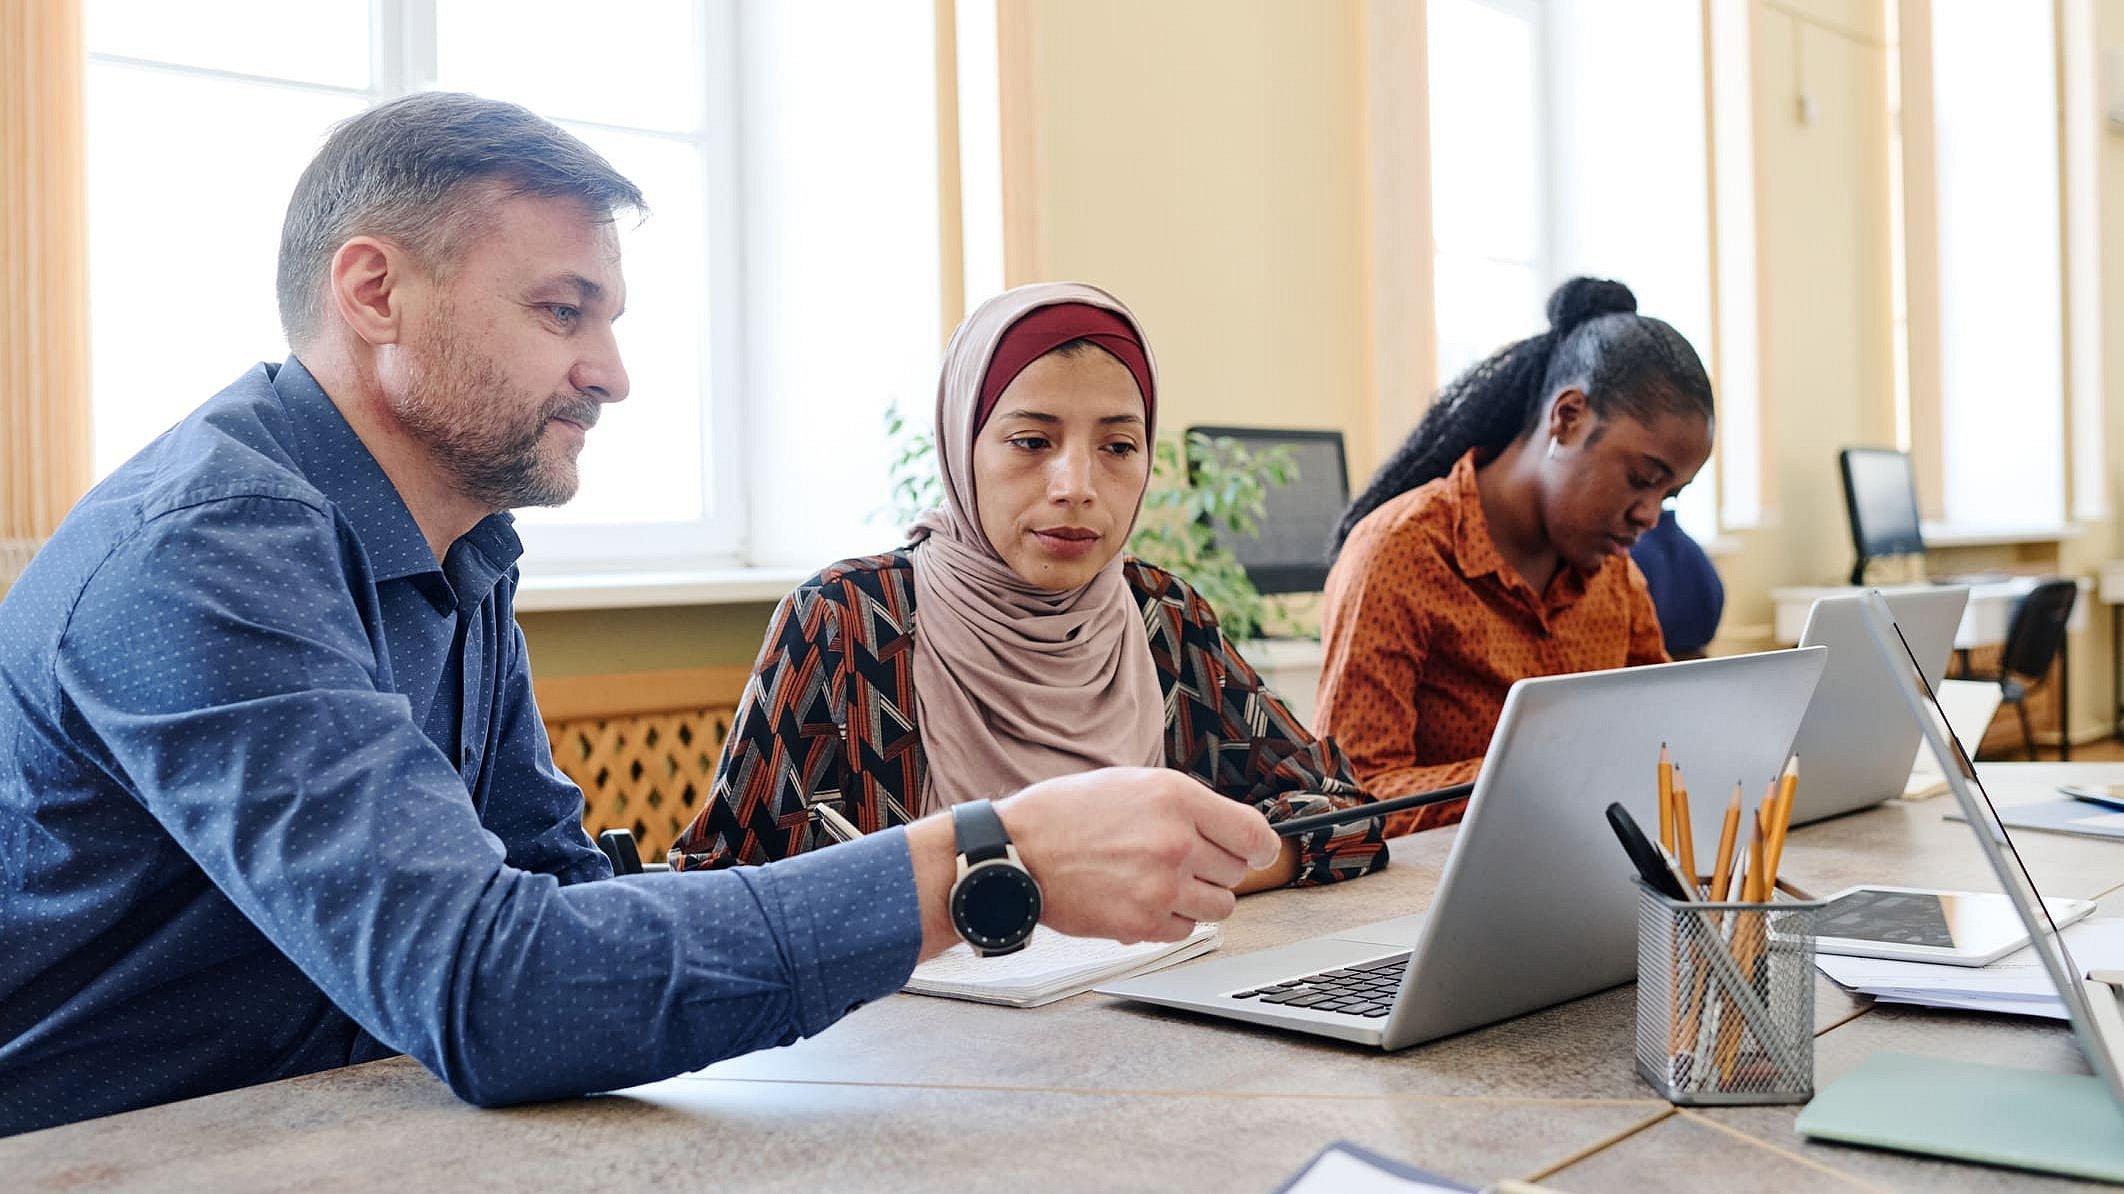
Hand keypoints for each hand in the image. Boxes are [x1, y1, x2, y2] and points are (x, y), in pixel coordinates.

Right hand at [994, 768, 1279, 943]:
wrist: (1015, 851)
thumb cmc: (1066, 815)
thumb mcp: (1133, 784)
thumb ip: (1185, 806)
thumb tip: (1231, 830)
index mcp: (1176, 798)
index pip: (1254, 834)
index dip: (1259, 847)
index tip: (1255, 853)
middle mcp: (1175, 841)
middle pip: (1237, 873)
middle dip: (1216, 870)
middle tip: (1181, 863)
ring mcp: (1161, 885)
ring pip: (1219, 907)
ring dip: (1198, 899)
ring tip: (1162, 883)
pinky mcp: (1142, 923)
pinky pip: (1185, 931)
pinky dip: (1170, 921)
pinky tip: (1140, 900)